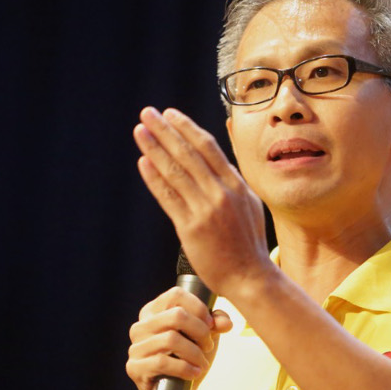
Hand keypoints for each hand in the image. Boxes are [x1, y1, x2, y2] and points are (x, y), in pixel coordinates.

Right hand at [126, 286, 232, 389]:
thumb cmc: (189, 357)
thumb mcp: (204, 335)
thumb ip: (215, 322)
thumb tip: (225, 322)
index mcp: (153, 311)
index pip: (176, 295)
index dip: (199, 308)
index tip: (211, 324)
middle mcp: (140, 326)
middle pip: (176, 316)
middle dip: (200, 331)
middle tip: (208, 345)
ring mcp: (135, 347)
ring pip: (171, 339)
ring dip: (195, 353)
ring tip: (203, 362)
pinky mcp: (134, 367)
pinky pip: (162, 362)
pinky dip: (184, 368)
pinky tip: (194, 373)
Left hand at [133, 106, 276, 296]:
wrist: (250, 276)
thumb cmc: (248, 243)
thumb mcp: (249, 205)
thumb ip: (231, 183)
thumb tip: (216, 163)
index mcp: (237, 185)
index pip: (208, 148)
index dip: (187, 128)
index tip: (171, 114)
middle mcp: (222, 193)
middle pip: (188, 154)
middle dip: (166, 130)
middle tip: (148, 113)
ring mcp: (206, 210)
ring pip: (176, 172)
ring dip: (155, 148)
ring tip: (140, 131)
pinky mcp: (191, 228)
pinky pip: (169, 197)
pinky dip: (155, 178)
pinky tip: (144, 163)